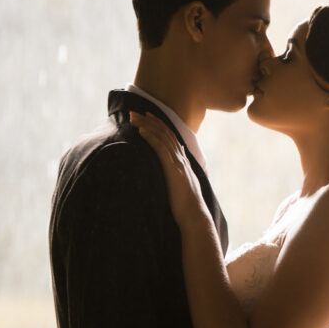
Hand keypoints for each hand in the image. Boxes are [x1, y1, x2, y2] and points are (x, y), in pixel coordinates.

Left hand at [129, 111, 208, 226]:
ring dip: (146, 126)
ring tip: (133, 118)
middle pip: (165, 133)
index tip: (147, 117)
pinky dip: (150, 138)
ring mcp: (177, 163)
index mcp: (183, 162)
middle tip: (135, 112)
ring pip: (162, 137)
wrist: (195, 216)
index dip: (159, 125)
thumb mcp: (182, 187)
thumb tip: (175, 171)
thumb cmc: (187, 207)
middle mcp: (181, 159)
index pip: (171, 137)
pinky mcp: (173, 169)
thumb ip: (178, 176)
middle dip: (149, 121)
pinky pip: (160, 149)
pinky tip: (141, 132)